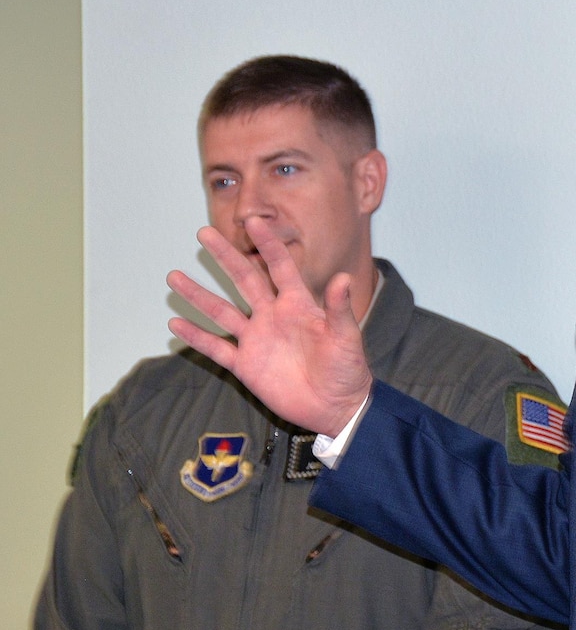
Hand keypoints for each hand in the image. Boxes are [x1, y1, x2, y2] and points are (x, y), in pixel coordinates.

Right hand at [168, 217, 371, 436]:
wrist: (336, 408)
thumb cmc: (347, 370)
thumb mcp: (346, 338)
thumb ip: (340, 309)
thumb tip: (343, 278)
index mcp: (298, 305)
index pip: (280, 267)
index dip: (268, 244)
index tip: (254, 221)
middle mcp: (273, 316)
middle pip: (244, 280)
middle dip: (225, 257)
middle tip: (205, 233)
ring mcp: (258, 340)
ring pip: (222, 312)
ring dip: (199, 295)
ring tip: (174, 276)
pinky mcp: (247, 366)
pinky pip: (217, 348)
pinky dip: (197, 337)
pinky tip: (176, 323)